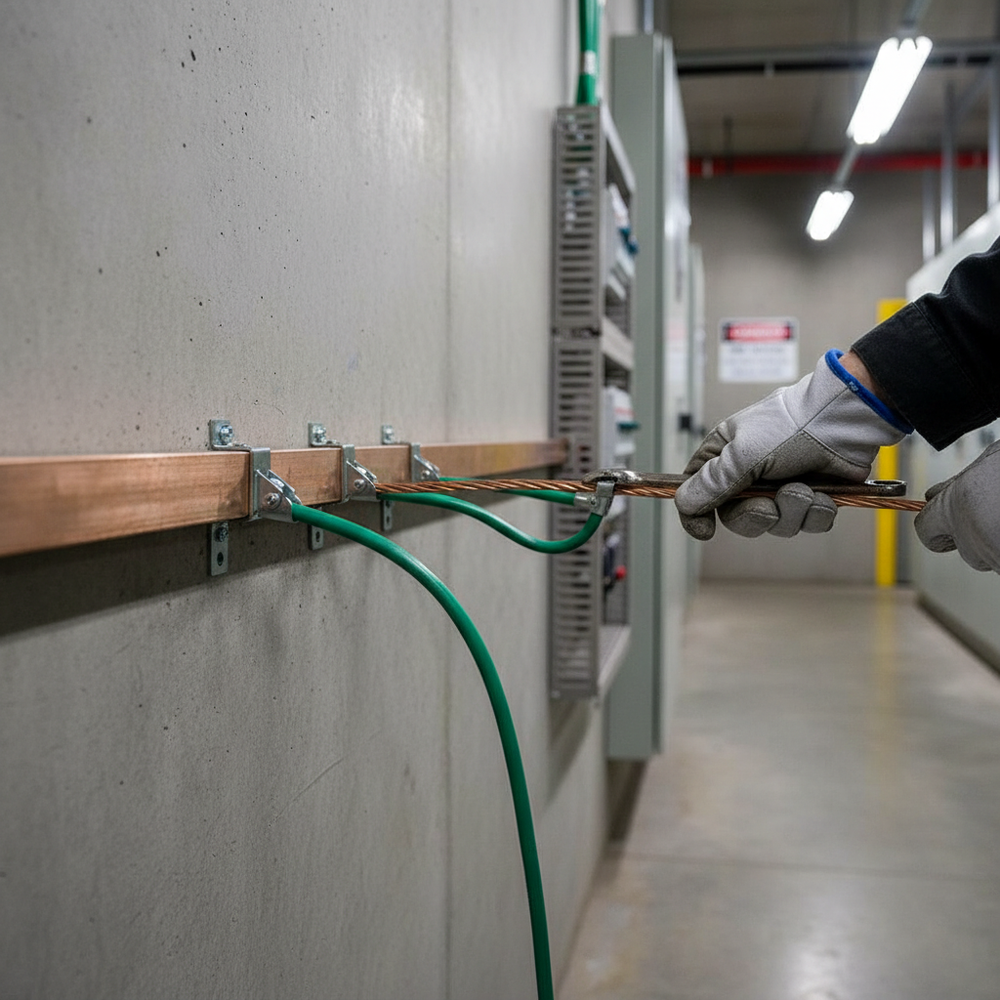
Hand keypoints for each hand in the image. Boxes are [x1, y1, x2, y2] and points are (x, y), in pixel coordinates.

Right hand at [675, 351, 909, 539]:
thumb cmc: (794, 423)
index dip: (697, 514)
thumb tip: (684, 503)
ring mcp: (782, 486)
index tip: (705, 531)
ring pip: (777, 524)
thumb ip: (712, 482)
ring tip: (805, 487)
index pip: (698, 492)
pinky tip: (823, 493)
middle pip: (739, 517)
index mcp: (726, 456)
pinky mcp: (813, 496)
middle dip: (758, 515)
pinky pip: (808, 524)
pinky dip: (817, 512)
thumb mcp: (744, 453)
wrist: (845, 420)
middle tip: (770, 502)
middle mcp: (751, 473)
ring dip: (793, 510)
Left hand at [914, 440, 999, 571]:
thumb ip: (960, 482)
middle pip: (966, 549)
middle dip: (978, 535)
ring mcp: (996, 554)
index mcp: (958, 504)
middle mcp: (973, 534)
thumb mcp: (990, 461)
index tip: (946, 521)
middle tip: (997, 511)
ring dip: (999, 542)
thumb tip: (937, 493)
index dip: (937, 525)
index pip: (926, 530)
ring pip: (991, 557)